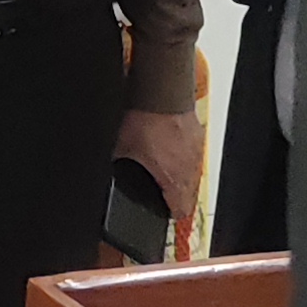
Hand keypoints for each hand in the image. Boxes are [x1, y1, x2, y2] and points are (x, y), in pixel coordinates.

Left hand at [115, 107, 204, 231]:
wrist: (162, 92)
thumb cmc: (147, 121)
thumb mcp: (123, 149)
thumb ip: (120, 166)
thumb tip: (108, 173)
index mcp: (174, 179)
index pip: (181, 210)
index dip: (169, 214)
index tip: (161, 211)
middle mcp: (190, 169)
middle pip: (189, 195)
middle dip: (175, 196)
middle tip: (160, 192)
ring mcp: (197, 152)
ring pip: (193, 175)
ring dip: (180, 177)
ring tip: (164, 170)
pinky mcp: (198, 136)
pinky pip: (193, 155)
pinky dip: (183, 157)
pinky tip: (169, 148)